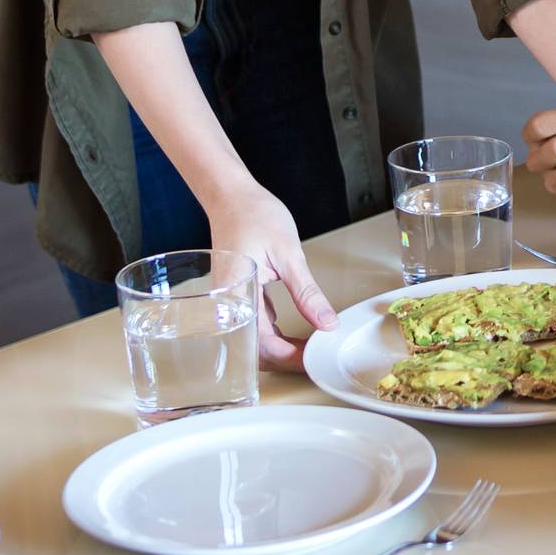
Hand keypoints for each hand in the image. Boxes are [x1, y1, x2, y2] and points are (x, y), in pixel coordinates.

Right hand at [205, 186, 336, 370]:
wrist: (231, 196)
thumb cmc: (255, 216)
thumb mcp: (289, 254)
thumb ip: (307, 293)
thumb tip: (326, 322)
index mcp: (237, 296)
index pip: (261, 343)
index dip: (289, 356)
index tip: (314, 358)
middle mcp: (228, 304)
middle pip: (255, 349)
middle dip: (286, 358)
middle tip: (316, 356)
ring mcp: (232, 301)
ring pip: (255, 339)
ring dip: (281, 348)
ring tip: (310, 347)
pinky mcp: (239, 295)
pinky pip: (255, 323)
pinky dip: (275, 333)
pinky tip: (295, 333)